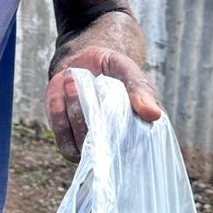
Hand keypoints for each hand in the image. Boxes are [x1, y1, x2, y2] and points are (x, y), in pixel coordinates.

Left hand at [45, 46, 160, 161]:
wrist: (84, 63)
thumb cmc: (112, 70)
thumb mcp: (128, 71)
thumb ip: (140, 90)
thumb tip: (154, 114)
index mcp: (139, 132)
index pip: (137, 148)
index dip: (124, 133)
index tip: (109, 104)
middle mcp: (116, 146)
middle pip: (105, 148)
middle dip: (92, 115)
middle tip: (86, 84)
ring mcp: (91, 147)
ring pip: (81, 144)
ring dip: (74, 111)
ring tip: (72, 81)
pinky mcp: (69, 142)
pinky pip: (61, 137)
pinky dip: (58, 114)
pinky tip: (61, 91)